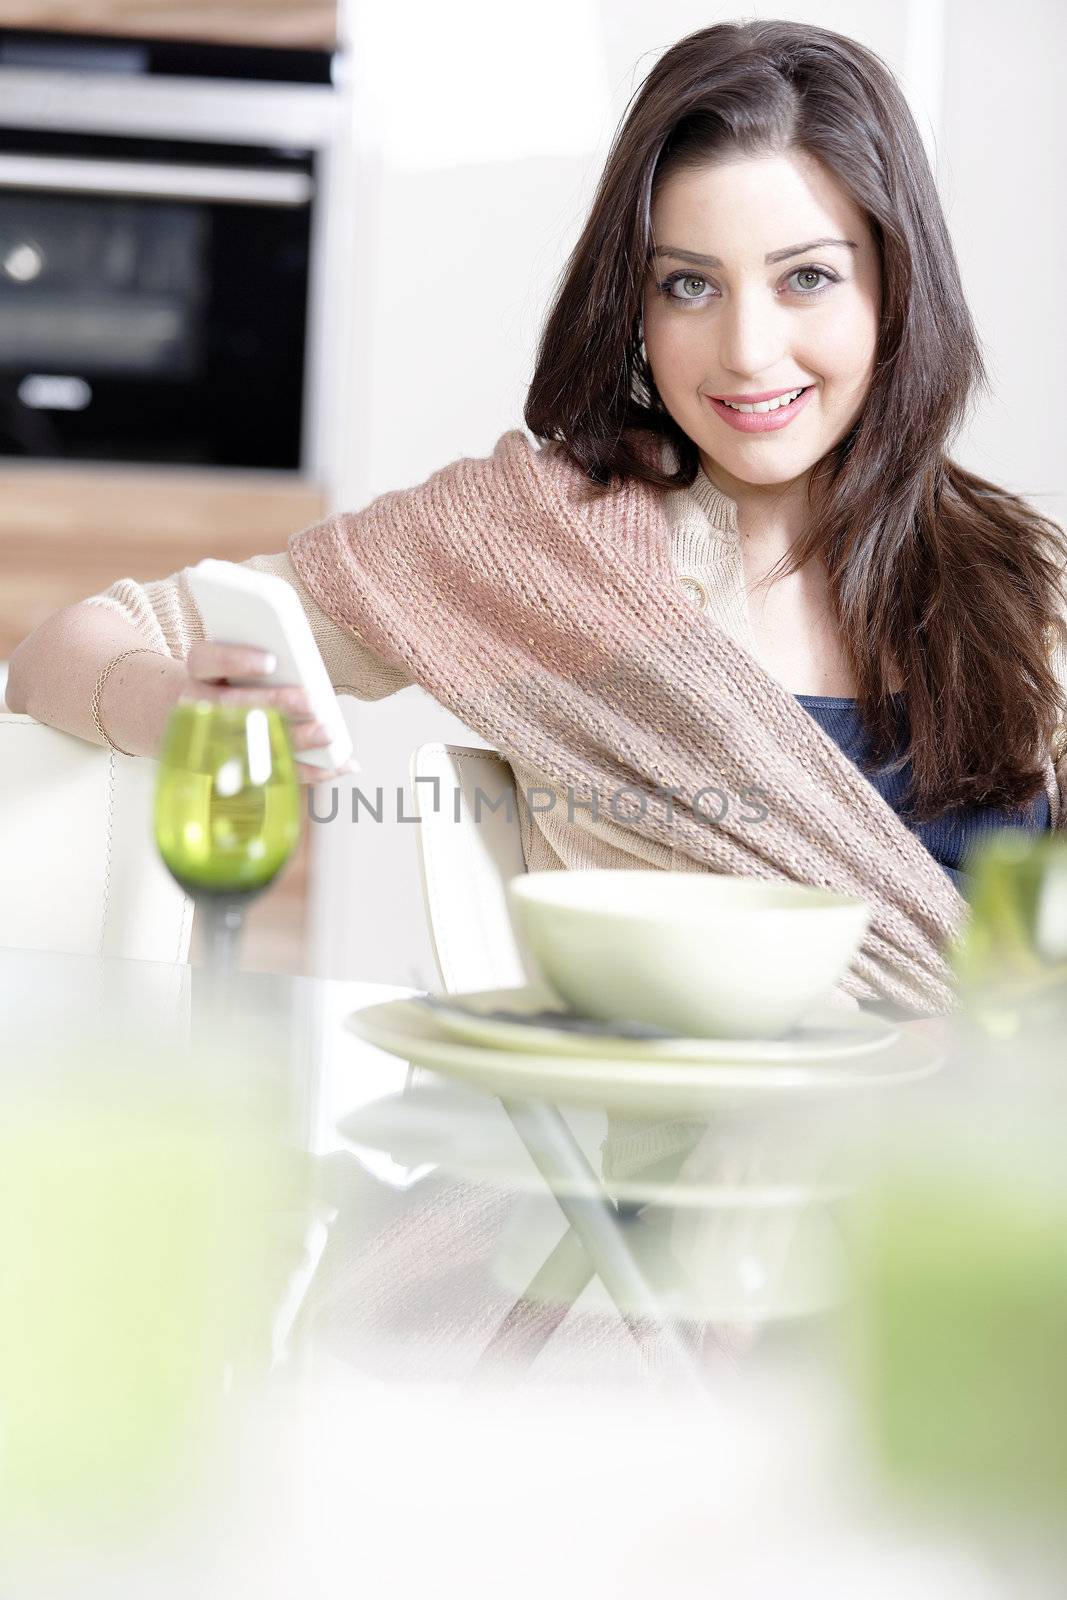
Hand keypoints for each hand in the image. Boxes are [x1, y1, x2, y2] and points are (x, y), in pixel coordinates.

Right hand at [183, 641, 356, 784]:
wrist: (192, 718)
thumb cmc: (227, 682)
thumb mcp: (232, 665)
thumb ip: (258, 660)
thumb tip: (305, 662)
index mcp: (199, 674)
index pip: (205, 661)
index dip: (236, 661)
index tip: (271, 662)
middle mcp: (199, 708)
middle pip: (232, 707)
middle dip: (274, 705)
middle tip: (310, 703)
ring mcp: (215, 742)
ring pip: (253, 745)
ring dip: (295, 741)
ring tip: (327, 734)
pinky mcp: (238, 770)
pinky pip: (276, 775)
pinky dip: (312, 772)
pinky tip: (341, 764)